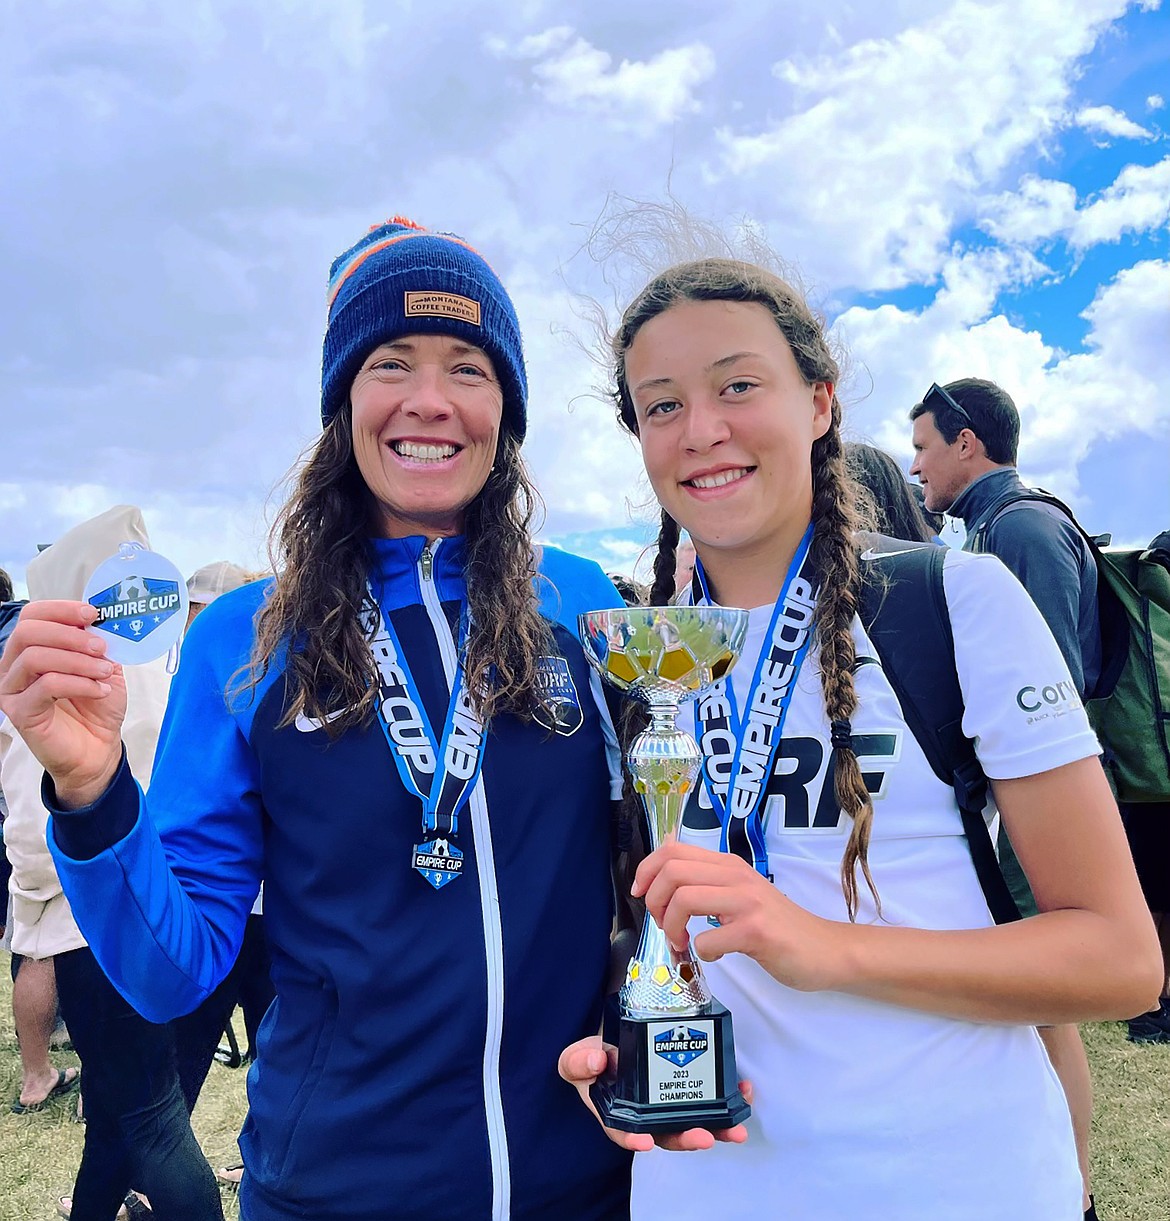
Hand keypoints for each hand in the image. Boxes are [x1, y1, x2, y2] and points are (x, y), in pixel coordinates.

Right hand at [0, 601, 125, 805]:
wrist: (99, 748)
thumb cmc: (97, 706)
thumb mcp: (104, 666)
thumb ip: (99, 642)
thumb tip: (101, 620)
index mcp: (33, 649)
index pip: (33, 616)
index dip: (61, 609)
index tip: (92, 613)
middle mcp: (15, 667)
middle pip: (27, 632)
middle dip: (69, 634)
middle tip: (100, 646)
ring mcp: (14, 690)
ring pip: (35, 658)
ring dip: (77, 660)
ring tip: (104, 672)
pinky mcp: (21, 712)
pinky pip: (46, 686)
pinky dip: (79, 683)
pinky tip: (99, 690)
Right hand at [558, 1034, 751, 1151]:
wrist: (611, 1044)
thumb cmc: (593, 1060)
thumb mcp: (576, 1060)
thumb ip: (579, 1062)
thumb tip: (596, 1061)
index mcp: (617, 1113)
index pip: (623, 1132)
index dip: (633, 1139)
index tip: (644, 1141)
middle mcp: (646, 1116)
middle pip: (667, 1134)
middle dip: (687, 1138)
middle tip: (703, 1136)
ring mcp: (669, 1105)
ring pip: (694, 1123)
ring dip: (717, 1128)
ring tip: (735, 1130)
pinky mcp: (688, 1089)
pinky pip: (710, 1099)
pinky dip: (729, 1099)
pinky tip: (743, 1091)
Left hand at [632, 839, 847, 993]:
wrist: (823, 949)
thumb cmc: (776, 924)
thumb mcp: (739, 891)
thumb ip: (708, 878)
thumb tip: (665, 859)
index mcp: (728, 864)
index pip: (672, 850)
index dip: (646, 870)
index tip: (641, 894)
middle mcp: (736, 876)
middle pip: (673, 872)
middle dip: (654, 902)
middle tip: (664, 925)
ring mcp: (748, 902)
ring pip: (685, 899)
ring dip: (672, 926)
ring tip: (683, 941)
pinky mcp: (756, 932)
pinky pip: (709, 939)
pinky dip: (702, 952)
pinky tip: (715, 955)